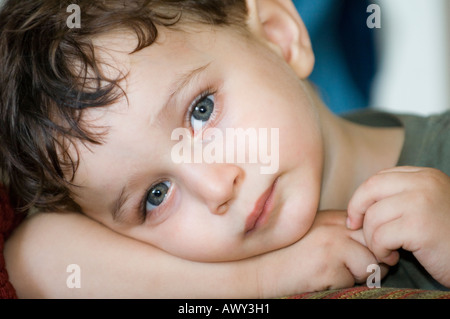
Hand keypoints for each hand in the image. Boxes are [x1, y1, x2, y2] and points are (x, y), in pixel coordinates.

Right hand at [256, 210, 383, 296]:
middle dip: (375, 259)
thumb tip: (378, 247)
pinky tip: (321, 280)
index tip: (365, 255)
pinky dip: (341, 285)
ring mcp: (332, 244)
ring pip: (370, 264)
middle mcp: (334, 226)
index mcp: (331, 217)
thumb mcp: (315, 234)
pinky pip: (352, 281)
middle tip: (361, 270)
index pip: (370, 226)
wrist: (259, 270)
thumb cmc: (288, 255)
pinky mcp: (328, 266)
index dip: (372, 244)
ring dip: (358, 275)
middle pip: (375, 242)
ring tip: (333, 274)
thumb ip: (341, 233)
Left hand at [347, 166, 449, 286]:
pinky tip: (395, 256)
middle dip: (356, 210)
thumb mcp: (426, 207)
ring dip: (372, 239)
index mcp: (426, 175)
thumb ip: (401, 197)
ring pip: (373, 217)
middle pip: (370, 188)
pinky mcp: (419, 226)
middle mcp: (424, 183)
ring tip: (388, 249)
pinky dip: (380, 250)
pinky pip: (380, 236)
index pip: (379, 178)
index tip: (356, 216)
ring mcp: (422, 202)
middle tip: (355, 228)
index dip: (362, 197)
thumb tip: (360, 202)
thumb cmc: (447, 238)